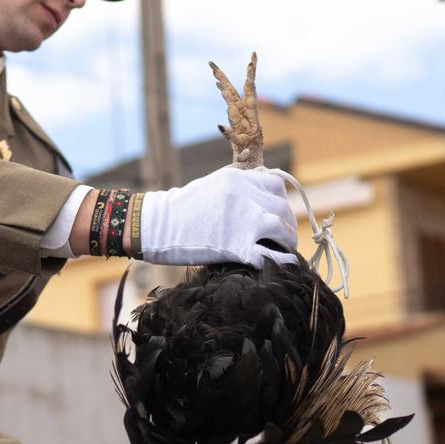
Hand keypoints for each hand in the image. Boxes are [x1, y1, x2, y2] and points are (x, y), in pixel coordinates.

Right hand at [136, 165, 301, 267]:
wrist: (157, 226)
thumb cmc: (182, 207)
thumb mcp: (212, 183)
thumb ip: (237, 182)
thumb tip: (258, 182)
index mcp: (238, 179)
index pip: (276, 185)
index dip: (281, 201)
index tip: (277, 212)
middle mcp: (244, 197)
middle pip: (282, 209)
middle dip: (286, 223)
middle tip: (284, 235)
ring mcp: (242, 222)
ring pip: (282, 229)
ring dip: (287, 241)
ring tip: (285, 249)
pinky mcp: (236, 247)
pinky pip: (270, 255)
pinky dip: (281, 261)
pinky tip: (283, 264)